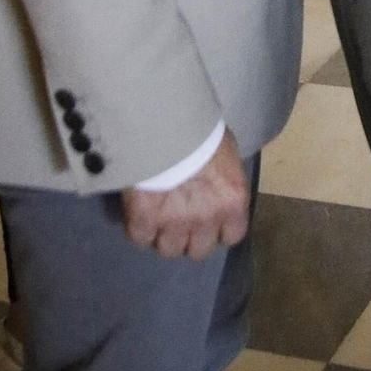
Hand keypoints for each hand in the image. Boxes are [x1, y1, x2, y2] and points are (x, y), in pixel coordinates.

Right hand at [123, 132, 249, 261]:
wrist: (164, 119)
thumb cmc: (201, 129)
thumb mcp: (226, 152)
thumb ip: (223, 179)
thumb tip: (217, 189)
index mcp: (232, 201)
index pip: (231, 236)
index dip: (217, 230)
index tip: (207, 219)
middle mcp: (206, 219)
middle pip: (198, 251)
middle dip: (189, 237)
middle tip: (179, 218)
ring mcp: (174, 223)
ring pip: (168, 249)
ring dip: (162, 235)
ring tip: (156, 215)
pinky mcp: (144, 220)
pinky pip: (140, 238)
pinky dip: (138, 226)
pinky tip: (138, 210)